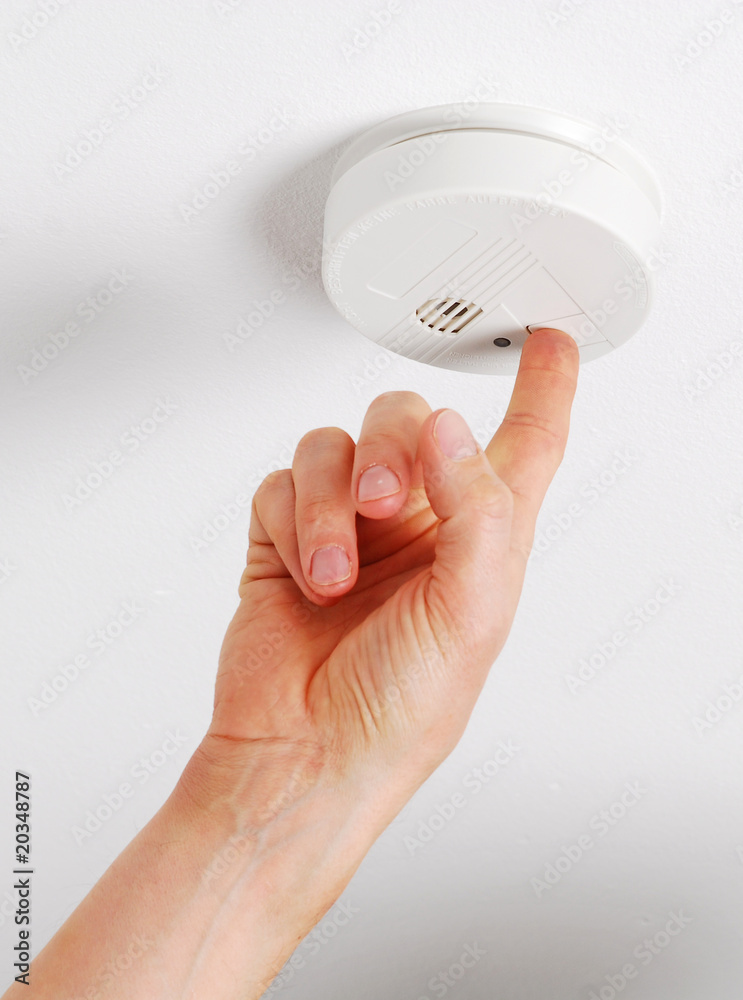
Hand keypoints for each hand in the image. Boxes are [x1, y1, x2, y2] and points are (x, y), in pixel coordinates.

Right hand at [194, 328, 578, 824]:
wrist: (305, 752)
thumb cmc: (399, 709)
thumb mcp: (470, 614)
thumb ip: (475, 510)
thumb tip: (450, 429)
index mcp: (479, 539)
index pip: (524, 443)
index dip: (544, 387)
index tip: (551, 340)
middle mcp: (417, 523)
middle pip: (406, 419)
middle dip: (391, 451)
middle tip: (384, 504)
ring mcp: (348, 527)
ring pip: (334, 447)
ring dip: (330, 504)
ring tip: (336, 573)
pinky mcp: (286, 537)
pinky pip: (280, 482)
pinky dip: (291, 524)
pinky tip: (302, 573)